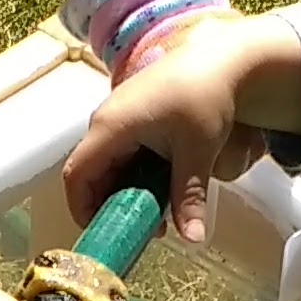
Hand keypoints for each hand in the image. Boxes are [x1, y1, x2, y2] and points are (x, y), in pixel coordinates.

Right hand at [62, 11, 300, 245]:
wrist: (224, 60)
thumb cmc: (205, 97)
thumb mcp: (197, 152)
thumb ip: (189, 197)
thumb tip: (193, 241)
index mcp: (110, 127)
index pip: (77, 176)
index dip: (84, 210)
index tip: (106, 234)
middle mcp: (106, 121)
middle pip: (91, 174)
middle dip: (112, 205)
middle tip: (146, 228)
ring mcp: (118, 116)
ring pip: (109, 164)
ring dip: (127, 191)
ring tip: (160, 210)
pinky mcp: (134, 115)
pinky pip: (122, 152)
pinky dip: (136, 174)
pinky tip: (164, 184)